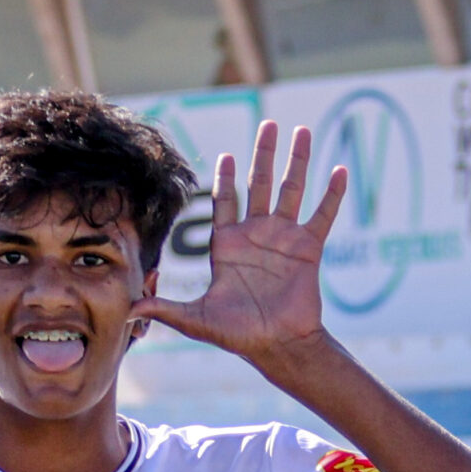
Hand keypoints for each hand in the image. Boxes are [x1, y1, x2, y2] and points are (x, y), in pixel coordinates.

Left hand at [132, 121, 346, 370]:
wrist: (278, 346)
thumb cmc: (238, 335)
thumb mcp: (196, 320)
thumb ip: (166, 311)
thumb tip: (129, 312)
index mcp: (228, 245)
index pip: (225, 202)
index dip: (225, 179)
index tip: (226, 156)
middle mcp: (256, 235)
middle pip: (259, 184)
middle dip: (263, 154)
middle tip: (268, 125)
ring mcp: (284, 239)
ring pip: (292, 190)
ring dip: (298, 160)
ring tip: (303, 130)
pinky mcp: (309, 248)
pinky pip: (322, 215)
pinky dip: (332, 194)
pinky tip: (340, 170)